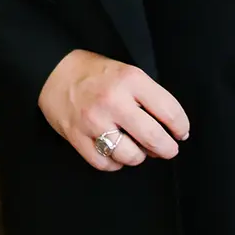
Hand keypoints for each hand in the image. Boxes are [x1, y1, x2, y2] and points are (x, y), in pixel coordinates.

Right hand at [37, 49, 189, 170]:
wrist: (53, 71)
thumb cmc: (94, 73)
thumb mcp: (126, 72)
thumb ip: (148, 96)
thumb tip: (170, 128)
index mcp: (130, 80)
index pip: (169, 112)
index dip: (181, 127)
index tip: (180, 133)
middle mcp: (113, 101)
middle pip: (154, 139)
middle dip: (167, 149)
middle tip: (167, 149)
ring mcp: (93, 121)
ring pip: (131, 156)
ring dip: (138, 156)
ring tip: (135, 147)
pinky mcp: (77, 137)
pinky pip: (105, 164)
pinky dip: (114, 163)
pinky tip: (114, 151)